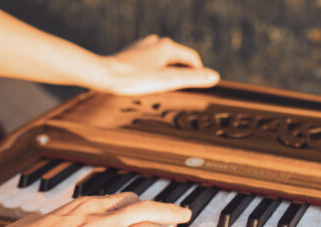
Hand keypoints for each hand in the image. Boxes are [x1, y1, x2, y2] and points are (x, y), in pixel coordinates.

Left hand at [102, 35, 219, 94]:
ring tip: (167, 86)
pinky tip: (149, 80)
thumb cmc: (136, 79)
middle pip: (177, 57)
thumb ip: (192, 79)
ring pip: (162, 57)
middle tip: (183, 89)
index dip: (198, 72)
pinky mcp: (130, 54)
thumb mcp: (168, 81)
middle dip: (182, 71)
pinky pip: (148, 61)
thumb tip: (215, 77)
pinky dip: (154, 69)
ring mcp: (142, 47)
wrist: (105, 75)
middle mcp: (155, 43)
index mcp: (167, 47)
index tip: (199, 87)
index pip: (191, 57)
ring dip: (168, 70)